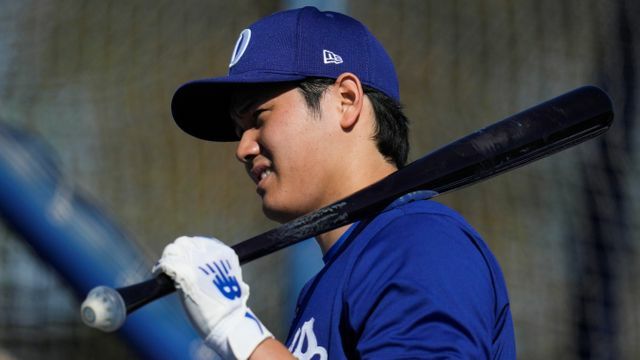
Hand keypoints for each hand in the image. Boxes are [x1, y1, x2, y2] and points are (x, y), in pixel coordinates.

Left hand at [154, 236, 271, 358]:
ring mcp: (197, 263)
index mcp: (224, 254)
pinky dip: (160, 268)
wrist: (227, 322)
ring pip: (173, 249)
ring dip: (167, 258)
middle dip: (177, 252)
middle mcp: (210, 254)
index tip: (185, 260)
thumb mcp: (231, 281)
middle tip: (172, 265)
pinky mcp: (185, 274)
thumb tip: (209, 270)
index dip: (189, 251)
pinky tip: (158, 274)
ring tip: (163, 270)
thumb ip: (219, 270)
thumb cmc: (229, 308)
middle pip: (184, 242)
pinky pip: (166, 263)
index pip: (200, 243)